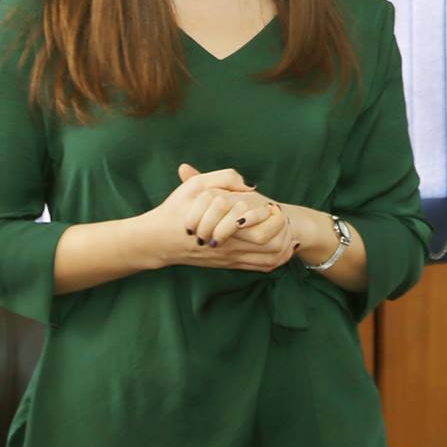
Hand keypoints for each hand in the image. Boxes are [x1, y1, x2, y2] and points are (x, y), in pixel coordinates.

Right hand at [150, 164, 298, 272]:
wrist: (156, 240)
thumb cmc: (175, 211)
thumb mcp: (196, 186)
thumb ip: (224, 179)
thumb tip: (249, 185)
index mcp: (225, 227)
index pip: (262, 230)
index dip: (274, 218)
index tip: (273, 205)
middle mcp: (231, 247)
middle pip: (272, 248)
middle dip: (284, 233)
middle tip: (285, 218)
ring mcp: (229, 259)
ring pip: (268, 260)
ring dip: (283, 249)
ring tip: (289, 235)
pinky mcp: (227, 265)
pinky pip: (258, 268)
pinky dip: (275, 260)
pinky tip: (281, 251)